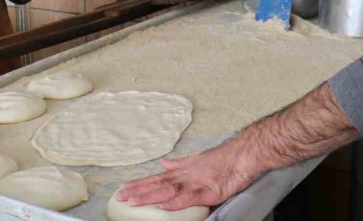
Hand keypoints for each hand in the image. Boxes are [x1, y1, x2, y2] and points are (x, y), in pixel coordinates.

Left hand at [115, 144, 258, 211]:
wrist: (242, 155)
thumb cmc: (224, 160)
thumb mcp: (197, 160)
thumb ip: (180, 163)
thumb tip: (164, 163)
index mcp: (181, 171)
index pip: (156, 179)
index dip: (139, 184)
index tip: (123, 188)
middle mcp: (184, 176)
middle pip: (156, 185)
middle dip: (137, 191)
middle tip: (119, 196)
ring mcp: (194, 183)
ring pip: (167, 191)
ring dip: (148, 196)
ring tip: (132, 201)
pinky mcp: (206, 192)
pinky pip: (187, 198)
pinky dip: (174, 202)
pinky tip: (162, 206)